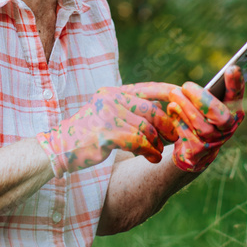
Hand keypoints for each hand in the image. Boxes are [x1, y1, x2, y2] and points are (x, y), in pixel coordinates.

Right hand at [36, 83, 179, 177]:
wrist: (60, 148)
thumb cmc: (90, 134)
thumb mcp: (110, 115)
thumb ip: (133, 111)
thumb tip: (167, 113)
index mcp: (116, 92)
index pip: (152, 88)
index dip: (172, 96)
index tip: (186, 106)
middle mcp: (112, 99)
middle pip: (152, 110)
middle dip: (168, 125)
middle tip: (177, 137)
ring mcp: (107, 114)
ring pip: (146, 129)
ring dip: (157, 144)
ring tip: (158, 153)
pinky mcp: (104, 133)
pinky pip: (137, 142)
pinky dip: (149, 152)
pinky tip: (152, 158)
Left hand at [167, 66, 244, 171]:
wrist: (195, 149)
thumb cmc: (202, 116)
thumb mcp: (210, 103)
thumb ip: (213, 92)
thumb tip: (213, 74)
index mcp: (234, 112)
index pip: (237, 96)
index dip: (236, 83)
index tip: (232, 67)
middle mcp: (228, 129)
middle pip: (220, 116)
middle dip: (202, 99)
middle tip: (186, 85)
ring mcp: (214, 142)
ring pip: (201, 126)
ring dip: (186, 107)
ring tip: (174, 93)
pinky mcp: (197, 152)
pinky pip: (187, 135)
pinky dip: (178, 119)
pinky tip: (171, 108)